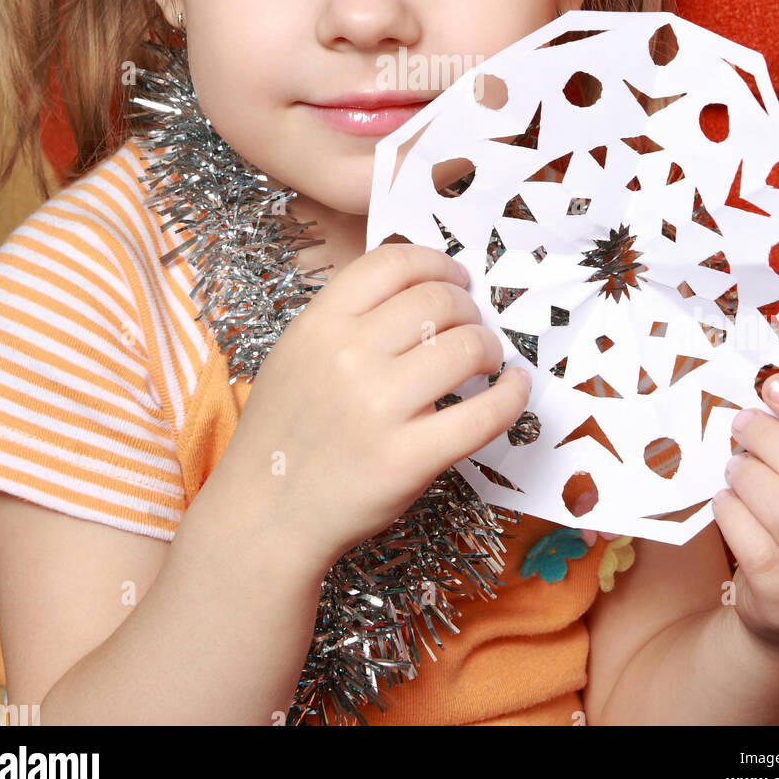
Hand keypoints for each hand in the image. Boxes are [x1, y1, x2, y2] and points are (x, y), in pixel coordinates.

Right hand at [221, 242, 530, 575]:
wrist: (264, 516)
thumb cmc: (284, 435)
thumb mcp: (295, 355)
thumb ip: (344, 319)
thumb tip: (420, 290)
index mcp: (319, 324)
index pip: (393, 262)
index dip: (436, 262)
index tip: (455, 275)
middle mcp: (347, 355)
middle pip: (438, 300)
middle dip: (468, 307)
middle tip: (472, 325)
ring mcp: (378, 407)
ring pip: (467, 346)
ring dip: (489, 347)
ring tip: (486, 361)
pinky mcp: (408, 458)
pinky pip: (484, 414)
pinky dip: (511, 396)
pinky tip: (514, 389)